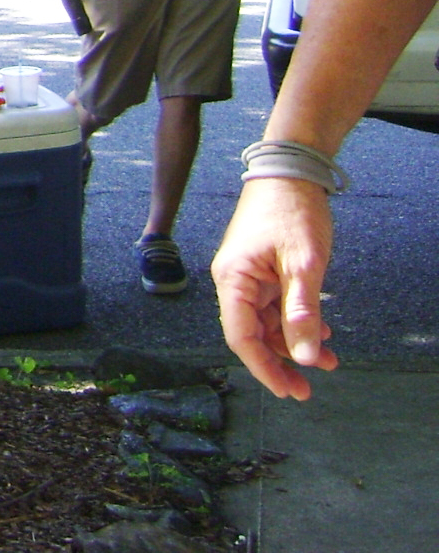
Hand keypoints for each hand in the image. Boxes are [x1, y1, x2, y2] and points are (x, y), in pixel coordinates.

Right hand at [211, 176, 338, 398]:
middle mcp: (234, 280)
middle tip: (306, 389)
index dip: (263, 367)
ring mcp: (247, 275)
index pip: (241, 336)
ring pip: (267, 323)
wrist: (290, 173)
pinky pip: (275, 307)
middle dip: (280, 362)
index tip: (289, 390)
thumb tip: (305, 357)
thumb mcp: (304, 265)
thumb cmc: (292, 213)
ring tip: (329, 361)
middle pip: (252, 334)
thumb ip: (302, 312)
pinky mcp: (261, 270)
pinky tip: (322, 333)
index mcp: (234, 279)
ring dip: (294, 344)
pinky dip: (296, 323)